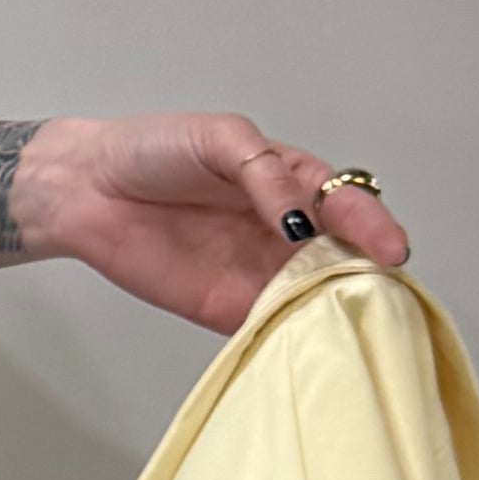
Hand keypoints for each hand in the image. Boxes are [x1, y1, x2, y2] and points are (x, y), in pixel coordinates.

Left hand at [14, 114, 409, 333]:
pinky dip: (293, 336)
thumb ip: (265, 172)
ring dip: (335, 309)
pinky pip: (273, 326)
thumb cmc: (153, 150)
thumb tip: (300, 218)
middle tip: (381, 290)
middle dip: (367, 273)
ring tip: (351, 319)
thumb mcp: (219, 138)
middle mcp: (287, 231)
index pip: (348, 205)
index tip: (391, 248)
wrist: (87, 188)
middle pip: (345, 256)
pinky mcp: (230, 310)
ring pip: (316, 297)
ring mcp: (262, 273)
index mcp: (293, 182)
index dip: (373, 224)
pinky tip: (308, 340)